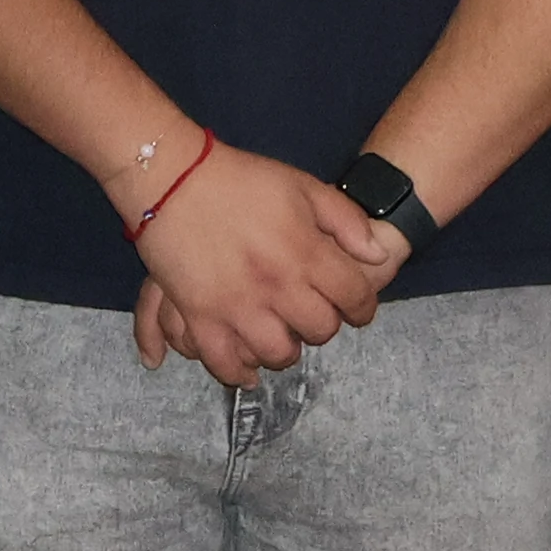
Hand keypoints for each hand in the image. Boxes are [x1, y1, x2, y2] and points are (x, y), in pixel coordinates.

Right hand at [119, 146, 386, 385]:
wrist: (173, 177)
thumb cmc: (240, 179)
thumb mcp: (303, 186)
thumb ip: (346, 221)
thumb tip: (377, 255)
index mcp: (306, 252)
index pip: (354, 297)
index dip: (362, 307)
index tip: (356, 309)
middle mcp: (277, 285)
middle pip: (320, 331)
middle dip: (323, 326)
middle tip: (311, 315)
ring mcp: (237, 305)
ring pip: (277, 354)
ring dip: (285, 351)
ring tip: (280, 338)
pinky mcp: (199, 316)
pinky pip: (223, 362)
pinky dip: (237, 372)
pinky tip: (246, 369)